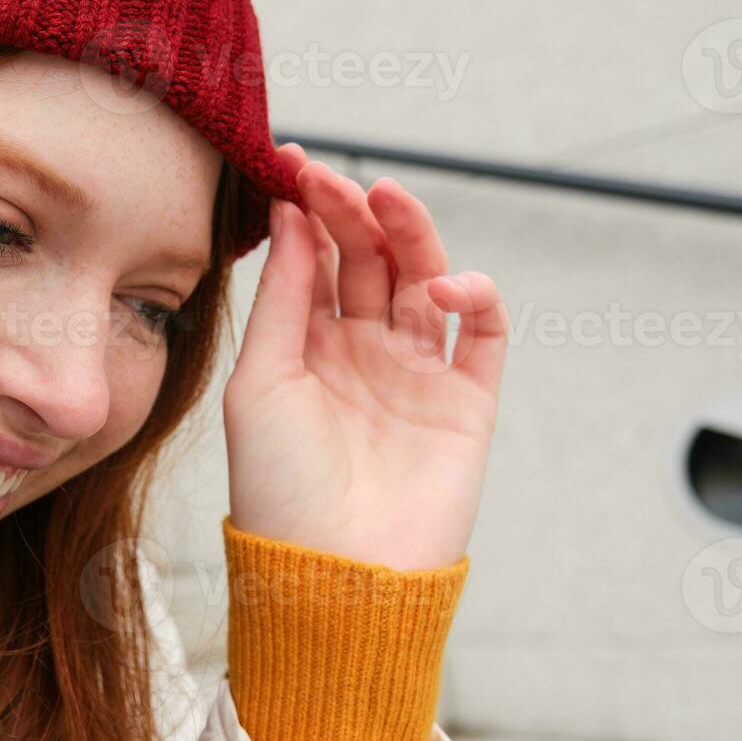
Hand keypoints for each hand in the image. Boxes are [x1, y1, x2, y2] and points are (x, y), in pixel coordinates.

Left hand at [221, 144, 507, 570]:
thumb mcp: (260, 383)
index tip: (292, 164)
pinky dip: (472, 296)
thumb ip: (283, 299)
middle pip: (368, 258)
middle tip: (334, 175)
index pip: (314, 260)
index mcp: (307, 349)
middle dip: (353, 211)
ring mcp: (416, 373)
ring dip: (410, 231)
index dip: (307, 211)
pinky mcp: (467, 401)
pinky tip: (438, 285)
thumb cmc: (280, 491)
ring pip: (423, 278)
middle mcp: (364, 353)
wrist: (335, 575)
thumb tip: (288, 215)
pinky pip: (481, 332)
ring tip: (386, 196)